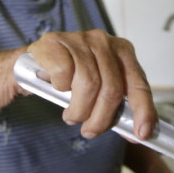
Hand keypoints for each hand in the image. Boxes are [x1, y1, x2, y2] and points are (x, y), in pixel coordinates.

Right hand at [25, 31, 156, 139]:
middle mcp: (104, 41)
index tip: (142, 133)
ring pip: (88, 85)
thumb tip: (139, 132)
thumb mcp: (99, 90)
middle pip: (112, 89)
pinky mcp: (55, 42)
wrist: (30, 66)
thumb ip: (119, 106)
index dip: (143, 110)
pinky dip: (60, 90)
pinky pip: (64, 77)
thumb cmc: (70, 80)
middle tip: (89, 131)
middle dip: (101, 119)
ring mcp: (79, 39)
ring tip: (72, 115)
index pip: (138, 83)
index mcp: (122, 50)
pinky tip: (57, 89)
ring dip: (79, 110)